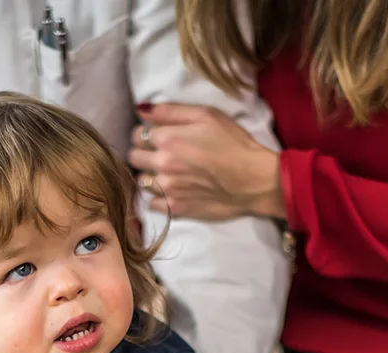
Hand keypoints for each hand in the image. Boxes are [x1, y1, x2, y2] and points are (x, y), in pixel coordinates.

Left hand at [128, 104, 284, 220]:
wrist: (254, 180)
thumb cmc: (234, 143)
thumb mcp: (207, 115)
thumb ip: (170, 111)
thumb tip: (141, 110)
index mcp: (167, 139)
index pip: (136, 134)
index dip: (147, 133)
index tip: (160, 136)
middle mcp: (162, 164)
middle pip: (134, 158)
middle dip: (144, 153)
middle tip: (162, 153)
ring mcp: (167, 189)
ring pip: (141, 181)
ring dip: (151, 176)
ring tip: (169, 173)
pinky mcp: (175, 208)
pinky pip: (151, 204)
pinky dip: (157, 198)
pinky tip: (171, 191)